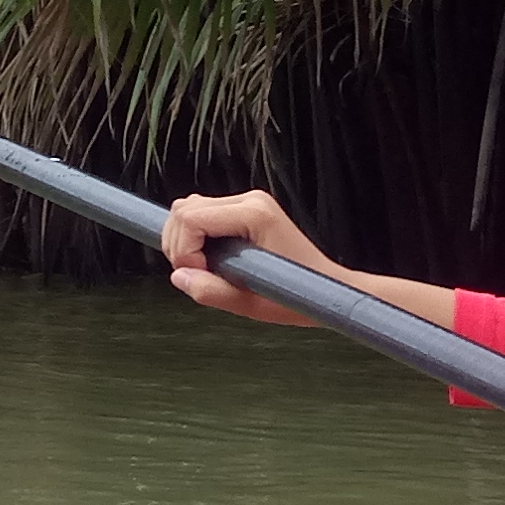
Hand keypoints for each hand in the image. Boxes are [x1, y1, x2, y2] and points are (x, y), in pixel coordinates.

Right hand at [161, 187, 336, 322]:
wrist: (325, 289)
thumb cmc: (298, 297)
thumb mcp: (250, 304)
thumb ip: (210, 291)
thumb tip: (179, 277)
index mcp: (255, 215)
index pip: (190, 218)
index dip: (182, 250)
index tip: (196, 274)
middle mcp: (251, 201)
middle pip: (184, 209)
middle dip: (179, 245)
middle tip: (196, 274)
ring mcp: (249, 203)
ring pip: (189, 209)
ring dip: (185, 241)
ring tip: (203, 269)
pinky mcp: (245, 210)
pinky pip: (202, 215)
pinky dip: (195, 238)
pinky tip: (210, 260)